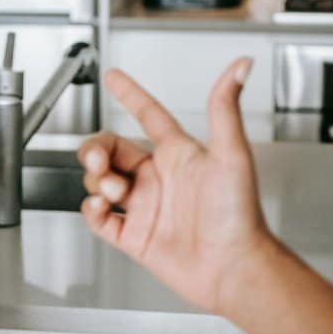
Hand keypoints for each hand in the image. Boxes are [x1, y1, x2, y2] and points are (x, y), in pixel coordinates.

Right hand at [79, 60, 279, 317]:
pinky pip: (101, 219)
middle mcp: (160, 179)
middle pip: (113, 150)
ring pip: (102, 182)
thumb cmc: (239, 215)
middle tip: (97, 158)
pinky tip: (101, 205)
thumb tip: (239, 66)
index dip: (130, 95)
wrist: (232, 267)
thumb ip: (225, 108)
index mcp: (180, 156)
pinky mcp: (135, 237)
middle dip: (96, 149)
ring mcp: (146, 208)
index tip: (114, 79)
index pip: (148, 116)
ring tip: (111, 188)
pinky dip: (93, 209)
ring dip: (97, 179)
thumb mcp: (232, 153)